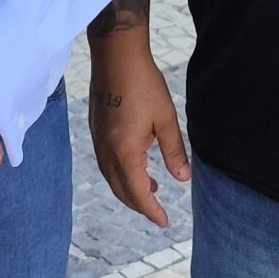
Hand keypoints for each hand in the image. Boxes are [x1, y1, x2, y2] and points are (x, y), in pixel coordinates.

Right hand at [87, 30, 188, 226]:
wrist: (116, 55)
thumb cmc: (143, 84)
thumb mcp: (166, 119)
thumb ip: (174, 151)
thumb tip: (183, 179)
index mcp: (124, 152)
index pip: (137, 193)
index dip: (151, 211)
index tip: (164, 222)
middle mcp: (106, 151)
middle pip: (121, 190)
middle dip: (139, 204)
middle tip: (158, 211)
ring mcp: (97, 141)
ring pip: (112, 177)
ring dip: (129, 188)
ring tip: (151, 189)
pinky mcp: (96, 130)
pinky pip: (107, 163)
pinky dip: (121, 173)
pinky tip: (137, 164)